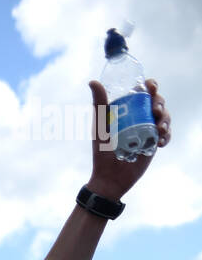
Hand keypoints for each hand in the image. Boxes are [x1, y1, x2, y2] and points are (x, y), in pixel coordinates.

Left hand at [86, 78, 170, 199]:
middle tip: (155, 112)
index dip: (151, 86)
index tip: (151, 88)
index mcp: (130, 108)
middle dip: (160, 103)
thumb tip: (93, 82)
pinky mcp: (154, 144)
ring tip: (159, 129)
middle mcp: (141, 116)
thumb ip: (99, 104)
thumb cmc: (101, 150)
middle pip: (157, 102)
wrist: (109, 177)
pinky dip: (166, 136)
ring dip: (166, 120)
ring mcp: (149, 130)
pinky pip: (166, 135)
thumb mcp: (100, 125)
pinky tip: (160, 142)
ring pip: (165, 117)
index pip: (144, 91)